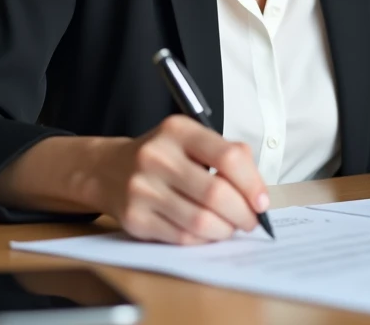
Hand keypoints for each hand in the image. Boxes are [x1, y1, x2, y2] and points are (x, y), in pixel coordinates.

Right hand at [89, 114, 268, 243]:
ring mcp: (142, 188)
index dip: (252, 184)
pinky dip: (203, 239)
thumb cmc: (163, 156)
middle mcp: (157, 156)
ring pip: (200, 221)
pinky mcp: (135, 218)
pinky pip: (182, 237)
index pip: (228, 157)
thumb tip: (258, 194)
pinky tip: (207, 232)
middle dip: (243, 213)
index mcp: (178, 130)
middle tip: (250, 221)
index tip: (262, 201)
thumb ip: (227, 157)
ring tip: (230, 227)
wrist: (107, 169)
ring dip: (225, 230)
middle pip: (216, 193)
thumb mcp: (192, 140)